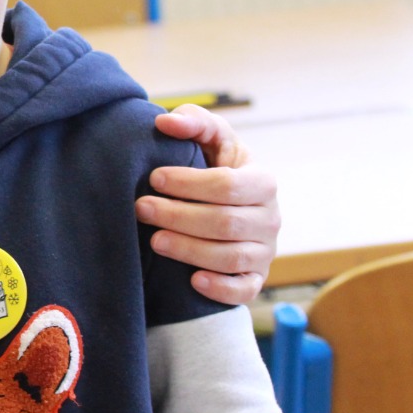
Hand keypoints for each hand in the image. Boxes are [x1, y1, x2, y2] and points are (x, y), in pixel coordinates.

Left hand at [140, 104, 280, 305]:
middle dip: (178, 216)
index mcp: (262, 182)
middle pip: (225, 223)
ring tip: (154, 240)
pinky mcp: (255, 279)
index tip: (154, 178)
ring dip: (189, 250)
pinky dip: (220, 288)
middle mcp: (270, 218)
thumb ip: (194, 122)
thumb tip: (165, 122)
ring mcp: (265, 252)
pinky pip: (243, 290)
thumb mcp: (211, 140)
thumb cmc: (215, 168)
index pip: (228, 185)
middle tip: (141, 208)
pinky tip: (193, 281)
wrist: (226, 206)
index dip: (189, 182)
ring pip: (230, 257)